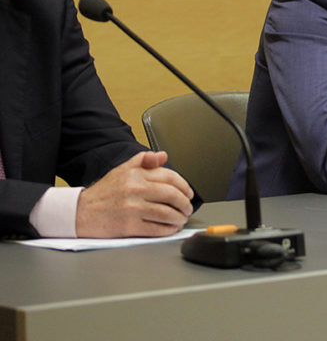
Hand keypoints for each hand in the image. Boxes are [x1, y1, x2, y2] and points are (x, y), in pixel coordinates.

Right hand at [76, 150, 194, 237]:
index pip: (170, 177)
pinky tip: (171, 228)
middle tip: (188, 208)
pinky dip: (168, 229)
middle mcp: (135, 190)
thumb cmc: (102, 193)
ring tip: (181, 219)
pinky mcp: (129, 226)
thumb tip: (163, 156)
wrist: (79, 212)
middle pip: (172, 195)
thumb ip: (143, 160)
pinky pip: (156, 228)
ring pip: (167, 213)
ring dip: (179, 218)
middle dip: (185, 203)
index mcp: (135, 175)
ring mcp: (133, 208)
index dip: (184, 186)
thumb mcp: (121, 169)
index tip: (188, 193)